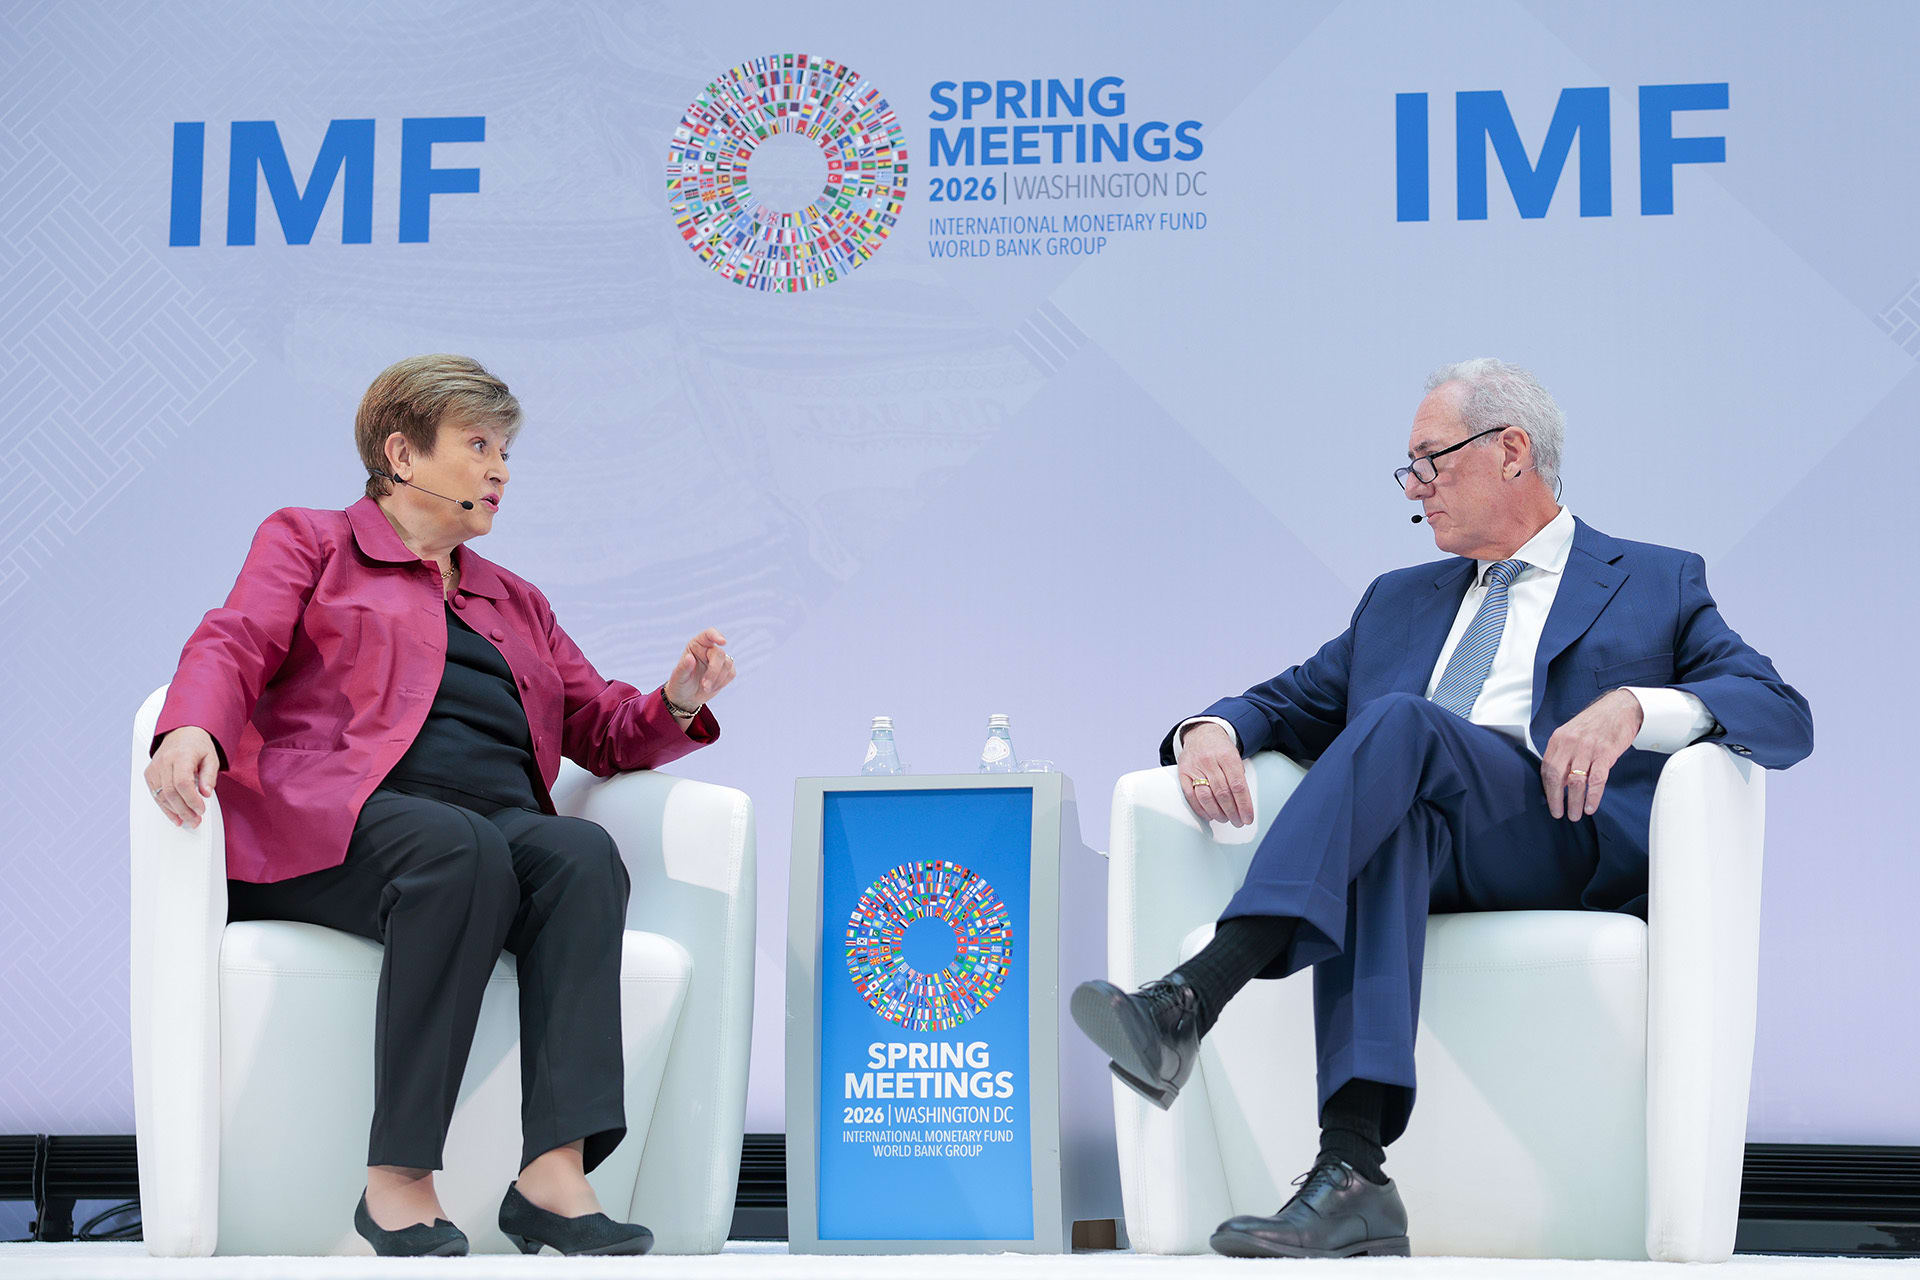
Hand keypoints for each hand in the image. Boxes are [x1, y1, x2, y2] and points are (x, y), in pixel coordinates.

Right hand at [145, 726, 219, 829]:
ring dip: (174, 812)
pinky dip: (165, 807)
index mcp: (181, 756)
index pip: (182, 782)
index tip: (201, 809)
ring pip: (160, 796)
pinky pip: (155, 794)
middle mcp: (164, 762)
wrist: (182, 732)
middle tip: (195, 820)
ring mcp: (154, 768)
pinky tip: (174, 816)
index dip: (191, 800)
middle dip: (183, 810)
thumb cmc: (198, 745)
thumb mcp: (211, 758)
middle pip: (170, 792)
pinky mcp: (149, 774)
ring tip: (187, 821)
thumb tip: (206, 794)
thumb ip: (209, 776)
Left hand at [665, 627, 733, 715]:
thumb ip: (683, 667)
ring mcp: (719, 660)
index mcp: (696, 645)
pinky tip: (711, 688)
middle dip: (714, 671)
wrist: (686, 697)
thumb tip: (689, 658)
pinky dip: (722, 683)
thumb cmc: (680, 684)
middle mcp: (709, 649)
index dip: (716, 636)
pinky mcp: (726, 670)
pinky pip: (731, 673)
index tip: (723, 642)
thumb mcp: (678, 677)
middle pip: (719, 654)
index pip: (708, 635)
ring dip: (717, 679)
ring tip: (705, 688)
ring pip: (727, 664)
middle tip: (704, 686)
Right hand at [1177, 722, 1253, 826]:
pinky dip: (1201, 809)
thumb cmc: (1220, 749)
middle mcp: (1210, 761)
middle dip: (1232, 812)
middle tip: (1238, 822)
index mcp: (1227, 756)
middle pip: (1222, 793)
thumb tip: (1244, 803)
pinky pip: (1191, 796)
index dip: (1244, 805)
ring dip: (1217, 813)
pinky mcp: (1183, 773)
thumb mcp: (1235, 756)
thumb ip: (1238, 776)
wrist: (1201, 733)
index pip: (1238, 786)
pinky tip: (1209, 815)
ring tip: (1225, 819)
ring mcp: (1195, 767)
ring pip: (1206, 797)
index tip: (1248, 818)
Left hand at [1539, 689, 1642, 819]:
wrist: (1620, 708)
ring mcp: (1588, 748)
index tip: (1550, 801)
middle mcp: (1570, 743)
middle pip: (1557, 776)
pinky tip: (1591, 807)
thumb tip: (1560, 780)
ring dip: (1575, 802)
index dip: (1547, 788)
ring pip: (1576, 781)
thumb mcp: (1572, 733)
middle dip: (1556, 799)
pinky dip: (1593, 796)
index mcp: (1559, 738)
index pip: (1547, 768)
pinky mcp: (1605, 753)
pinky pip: (1597, 780)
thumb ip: (1564, 753)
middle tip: (1558, 814)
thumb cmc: (1596, 722)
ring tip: (1575, 815)